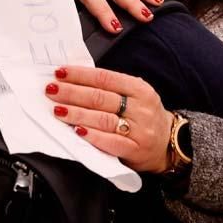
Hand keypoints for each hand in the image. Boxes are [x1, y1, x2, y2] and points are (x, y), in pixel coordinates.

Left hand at [48, 66, 174, 173]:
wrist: (170, 144)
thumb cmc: (146, 117)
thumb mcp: (137, 95)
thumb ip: (112, 88)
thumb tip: (77, 80)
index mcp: (140, 89)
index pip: (106, 78)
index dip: (81, 75)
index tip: (61, 73)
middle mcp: (140, 108)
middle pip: (101, 98)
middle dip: (72, 93)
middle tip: (52, 90)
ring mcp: (139, 130)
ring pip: (103, 119)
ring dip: (77, 114)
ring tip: (58, 110)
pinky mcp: (134, 150)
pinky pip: (111, 142)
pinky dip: (92, 136)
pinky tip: (77, 131)